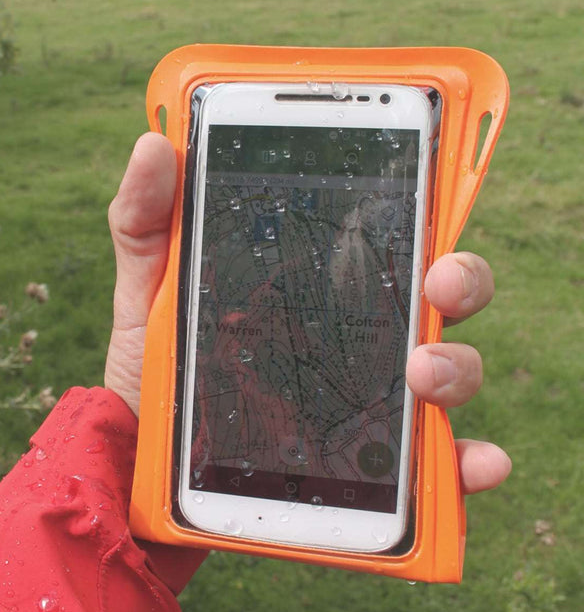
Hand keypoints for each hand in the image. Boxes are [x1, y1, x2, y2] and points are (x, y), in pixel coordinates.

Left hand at [105, 132, 510, 494]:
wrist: (140, 464)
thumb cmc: (150, 370)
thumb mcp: (148, 289)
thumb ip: (148, 220)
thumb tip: (152, 143)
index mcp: (314, 288)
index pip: (383, 238)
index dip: (417, 206)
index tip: (420, 182)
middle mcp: (355, 339)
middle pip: (437, 298)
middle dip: (460, 280)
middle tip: (439, 281)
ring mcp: (368, 402)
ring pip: (449, 373)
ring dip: (456, 368)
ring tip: (421, 373)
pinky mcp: (366, 467)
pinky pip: (435, 467)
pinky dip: (464, 463)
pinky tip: (470, 461)